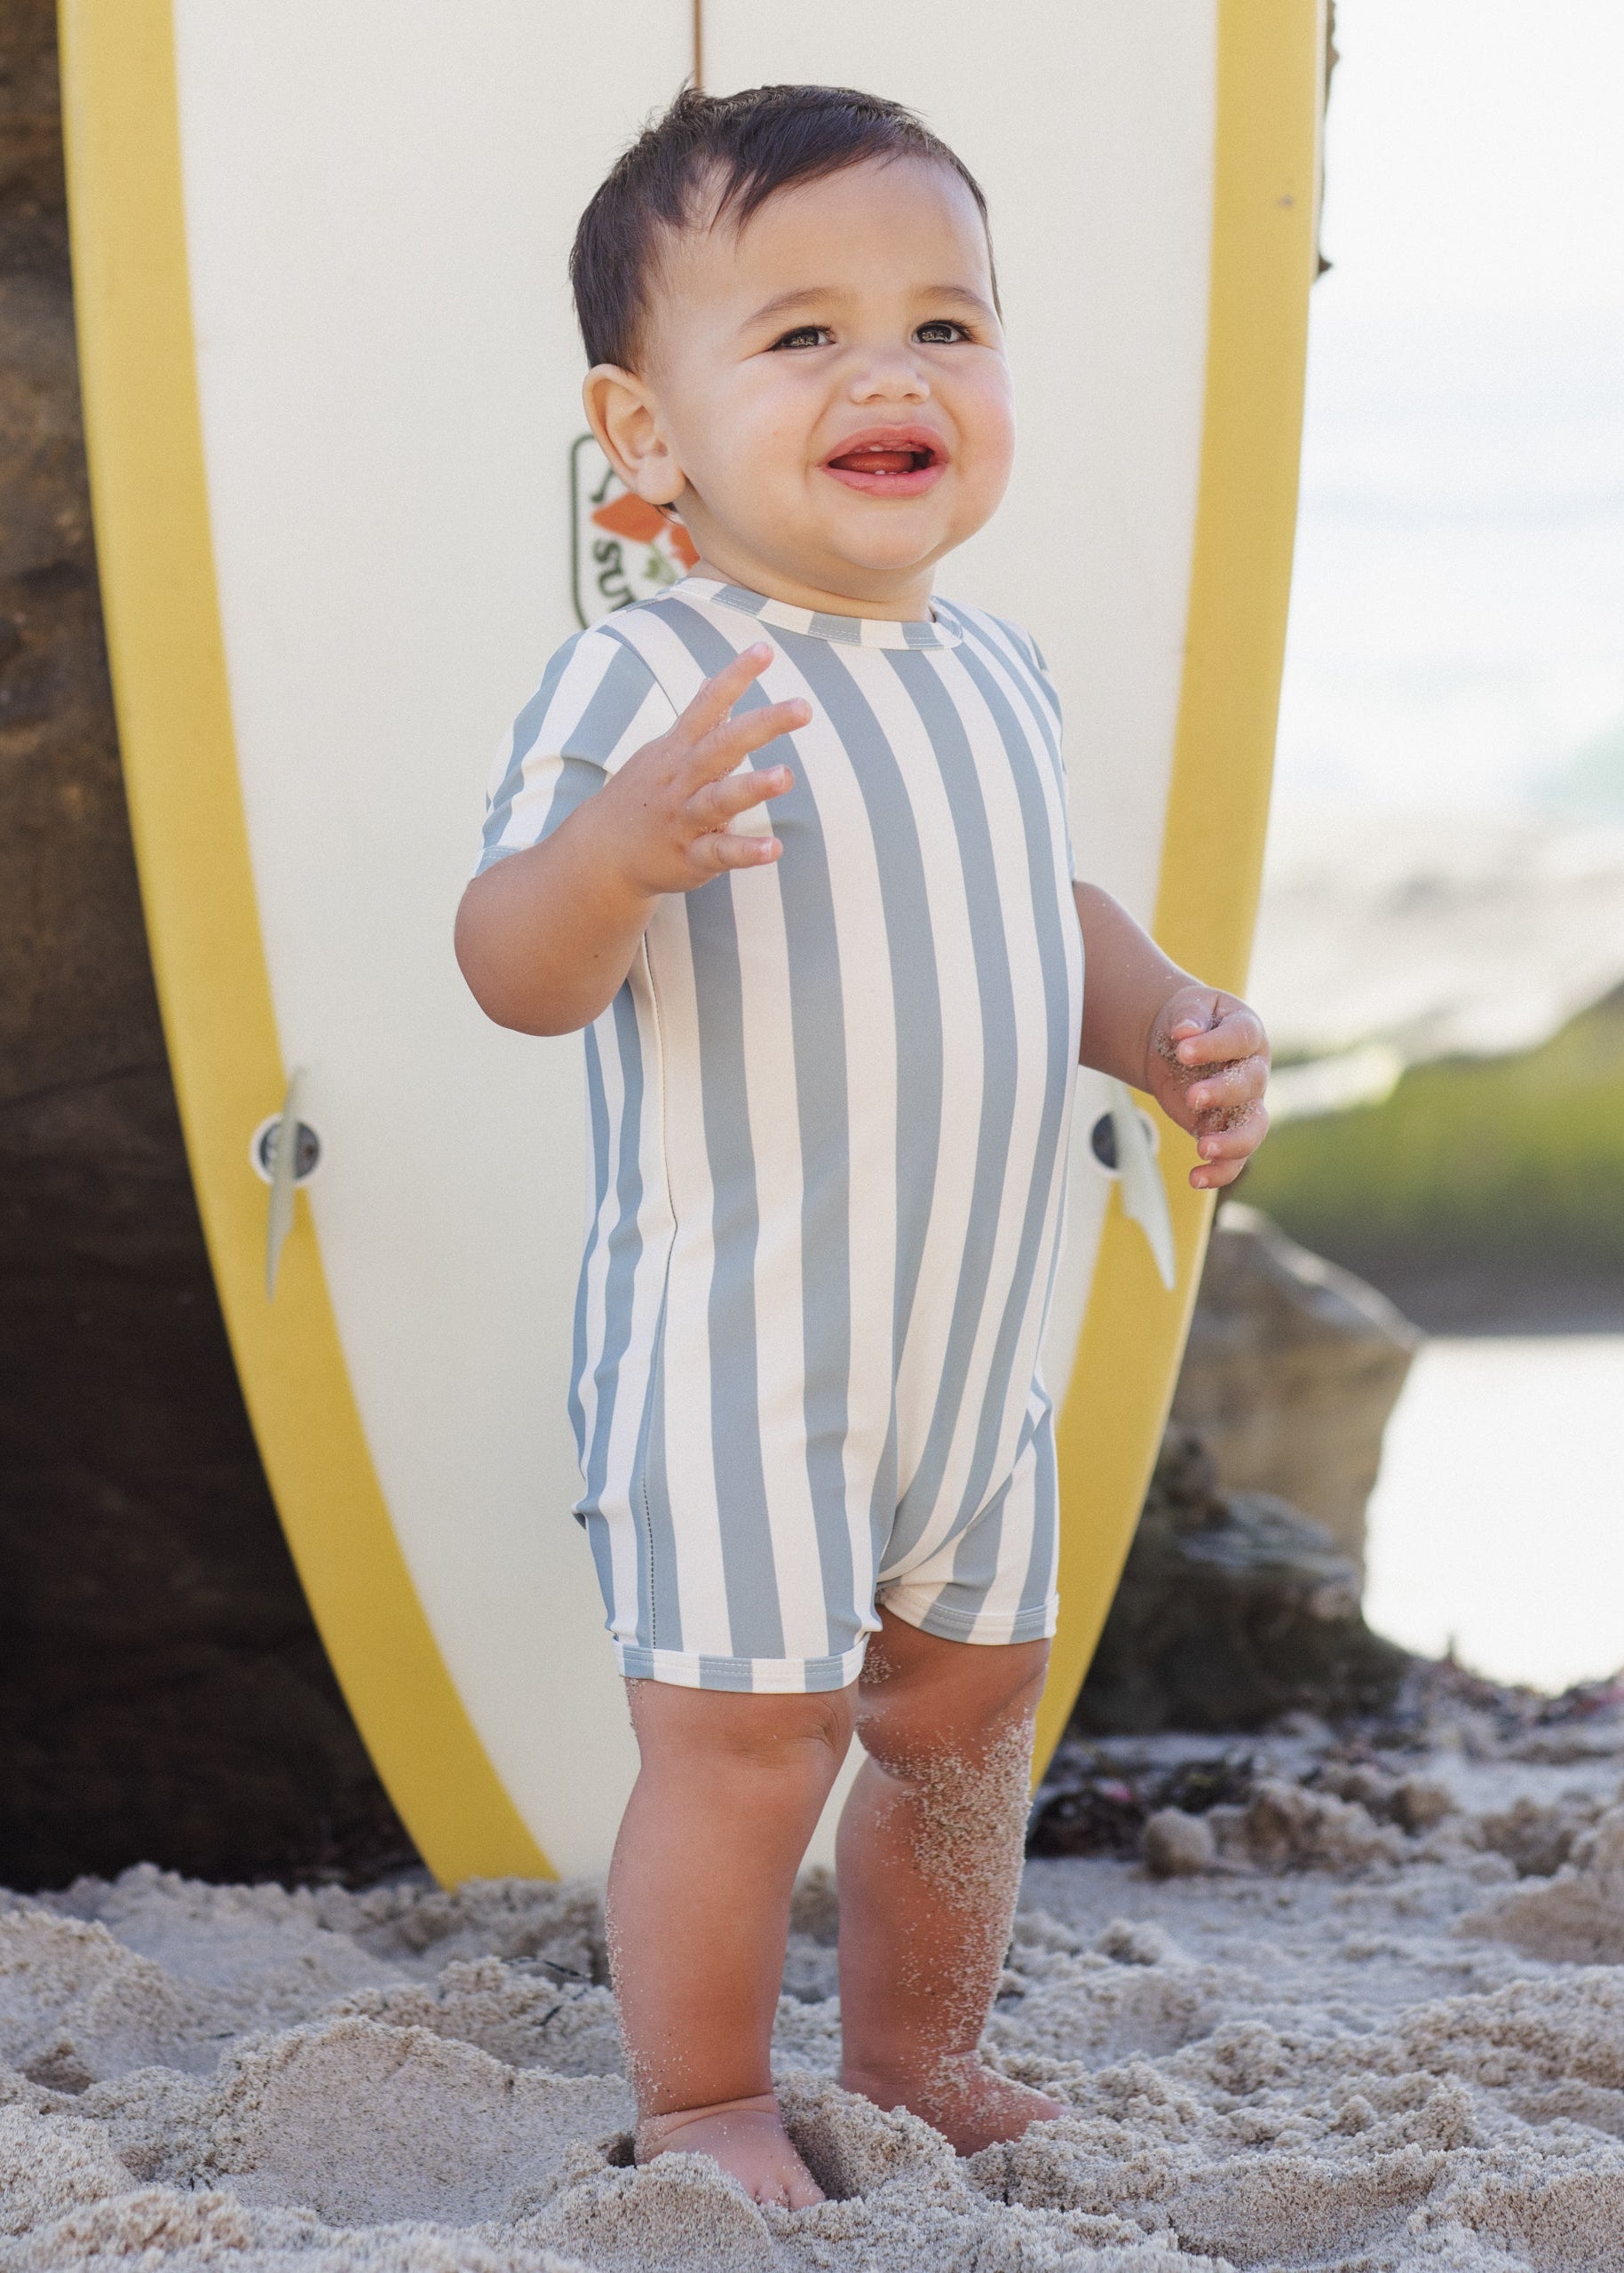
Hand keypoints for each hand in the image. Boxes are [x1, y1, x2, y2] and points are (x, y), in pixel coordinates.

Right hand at [592, 643, 806, 897]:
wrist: (600, 854)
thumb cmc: (642, 797)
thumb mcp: (664, 753)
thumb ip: (696, 720)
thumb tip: (711, 681)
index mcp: (679, 750)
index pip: (707, 705)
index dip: (735, 677)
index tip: (765, 650)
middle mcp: (681, 779)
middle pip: (721, 746)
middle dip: (762, 726)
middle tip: (803, 708)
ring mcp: (684, 818)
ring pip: (718, 799)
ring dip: (752, 787)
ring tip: (786, 776)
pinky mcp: (689, 857)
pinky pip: (718, 853)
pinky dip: (745, 852)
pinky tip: (774, 849)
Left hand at [1142, 984, 1269, 1190]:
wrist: (1178, 1044)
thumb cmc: (1190, 1021)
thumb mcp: (1188, 1007)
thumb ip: (1189, 1017)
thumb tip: (1185, 1031)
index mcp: (1247, 1033)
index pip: (1241, 1038)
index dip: (1215, 1046)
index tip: (1183, 1050)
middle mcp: (1253, 1070)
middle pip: (1250, 1084)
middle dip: (1223, 1092)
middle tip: (1192, 1097)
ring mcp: (1244, 1104)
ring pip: (1254, 1128)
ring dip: (1232, 1142)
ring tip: (1203, 1148)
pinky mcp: (1226, 1129)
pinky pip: (1235, 1158)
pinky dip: (1220, 1172)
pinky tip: (1196, 1179)